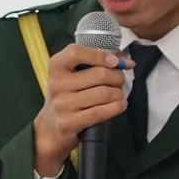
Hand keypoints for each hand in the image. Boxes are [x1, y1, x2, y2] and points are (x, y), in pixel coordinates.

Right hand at [33, 44, 134, 177]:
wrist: (51, 126)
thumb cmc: (68, 94)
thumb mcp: (73, 74)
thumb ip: (97, 62)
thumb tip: (128, 62)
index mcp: (56, 66)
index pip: (76, 52)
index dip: (100, 55)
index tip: (115, 61)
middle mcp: (56, 84)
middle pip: (99, 74)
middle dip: (117, 77)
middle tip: (120, 81)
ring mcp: (61, 104)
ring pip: (103, 93)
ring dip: (118, 93)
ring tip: (119, 94)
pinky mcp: (68, 122)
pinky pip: (100, 112)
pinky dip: (116, 107)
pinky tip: (120, 105)